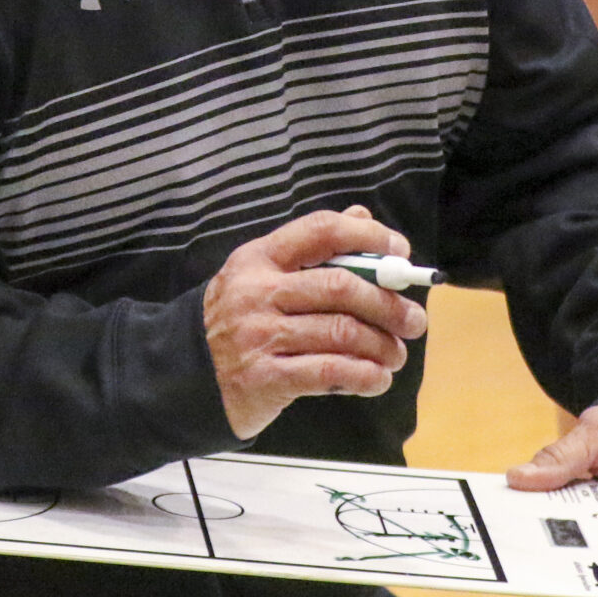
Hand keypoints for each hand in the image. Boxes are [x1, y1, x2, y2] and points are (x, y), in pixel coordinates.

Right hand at [204, 205, 428, 439]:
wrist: (184, 375)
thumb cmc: (237, 321)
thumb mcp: (262, 275)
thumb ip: (312, 249)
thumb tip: (362, 217)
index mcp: (259, 259)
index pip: (321, 231)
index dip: (369, 237)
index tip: (400, 253)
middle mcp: (258, 293)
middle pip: (340, 286)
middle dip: (388, 303)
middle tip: (413, 321)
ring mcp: (259, 336)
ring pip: (342, 333)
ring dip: (382, 346)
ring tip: (395, 355)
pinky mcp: (265, 377)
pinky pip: (331, 372)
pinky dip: (365, 376)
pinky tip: (377, 379)